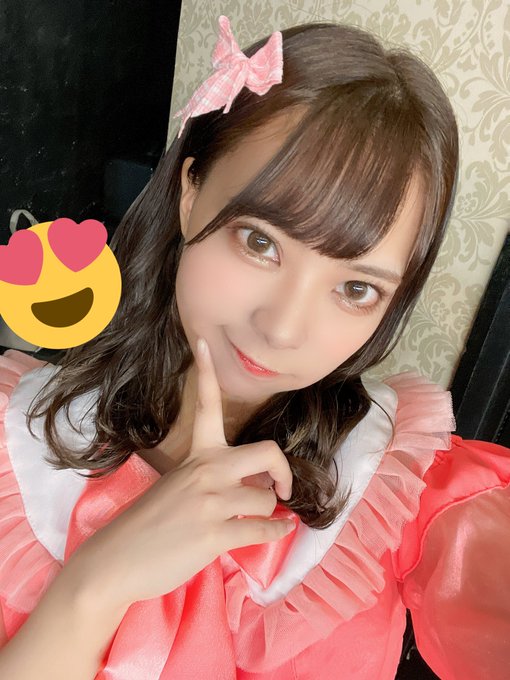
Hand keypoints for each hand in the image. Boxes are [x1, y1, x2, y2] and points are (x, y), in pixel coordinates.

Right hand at [73, 337, 293, 608]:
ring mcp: (212, 503)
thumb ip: (212, 477)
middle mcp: (206, 471)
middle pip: (267, 452)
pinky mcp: (215, 535)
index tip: (204, 341)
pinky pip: (264, 530)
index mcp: (196, 455)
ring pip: (266, 500)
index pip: (206, 404)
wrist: (115, 561)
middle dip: (283, 470)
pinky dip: (276, 533)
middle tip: (281, 486)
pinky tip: (278, 532)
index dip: (205, 369)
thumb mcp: (177, 487)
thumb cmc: (148, 523)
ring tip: (254, 520)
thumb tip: (255, 484)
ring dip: (267, 513)